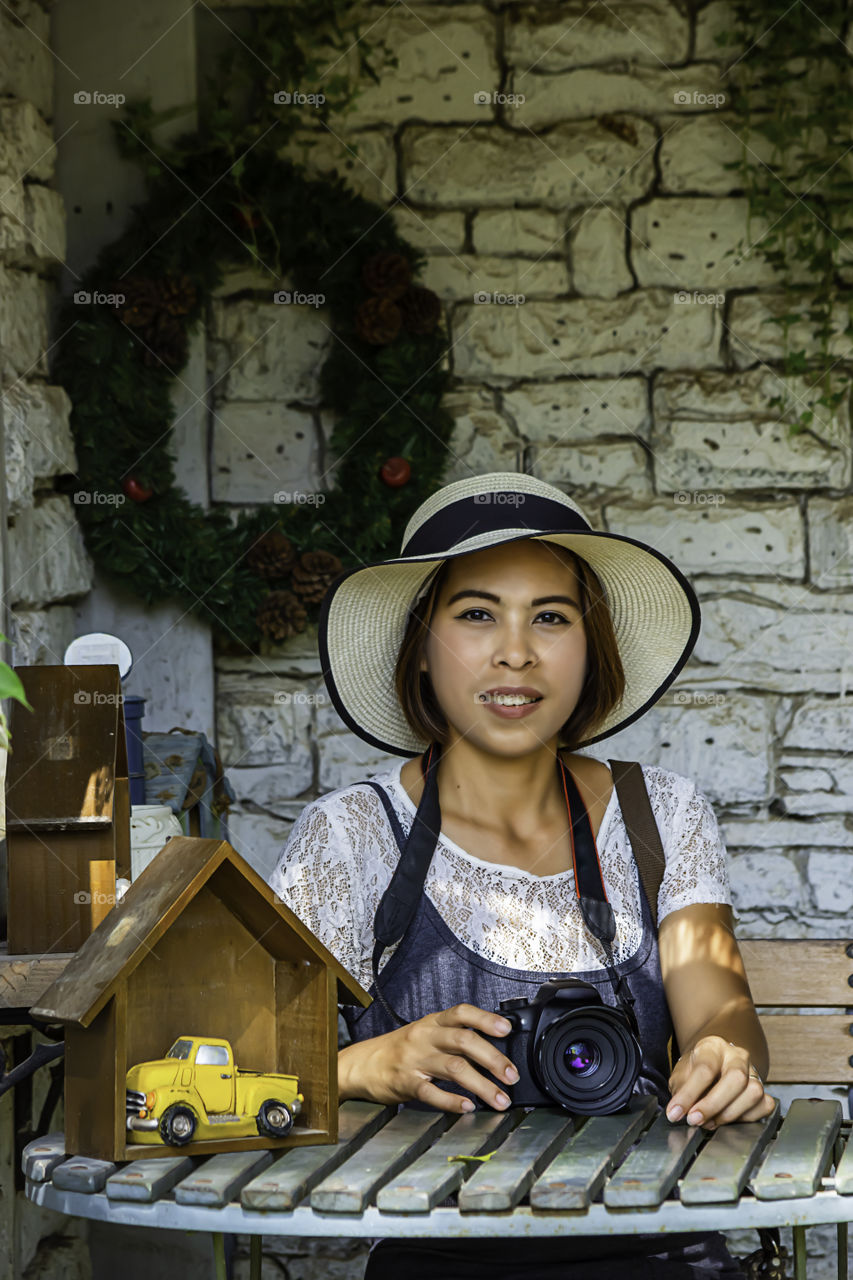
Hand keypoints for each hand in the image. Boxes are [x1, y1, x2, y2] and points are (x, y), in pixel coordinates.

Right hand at [338, 1003, 519, 1113]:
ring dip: (482, 1085)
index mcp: (432, 1023)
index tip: (507, 1029)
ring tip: (500, 1099)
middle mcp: (425, 1038)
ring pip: (454, 1068)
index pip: (462, 1013)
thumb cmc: (400, 1050)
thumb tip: (493, 1048)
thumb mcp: (426, 1034)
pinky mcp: (406, 1083)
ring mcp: (415, 1060)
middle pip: (464, 1041)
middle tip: (511, 1075)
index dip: (486, 1019)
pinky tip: (467, 1106)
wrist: (363, 1064)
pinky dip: (452, 1101)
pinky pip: (432, 1092)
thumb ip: (454, 1037)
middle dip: (493, 1058)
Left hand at [666, 1035, 775, 1128]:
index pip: (705, 1068)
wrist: (717, 1059)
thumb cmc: (698, 1068)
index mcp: (713, 1047)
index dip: (689, 1094)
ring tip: (709, 1122)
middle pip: (736, 1078)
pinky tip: (730, 1119)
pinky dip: (748, 1118)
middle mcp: (737, 1056)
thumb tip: (679, 1112)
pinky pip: (765, 1105)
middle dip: (713, 1105)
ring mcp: (753, 1071)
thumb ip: (681, 1091)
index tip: (675, 1113)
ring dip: (729, 1114)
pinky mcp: (764, 1088)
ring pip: (753, 1093)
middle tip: (694, 1120)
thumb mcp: (682, 1074)